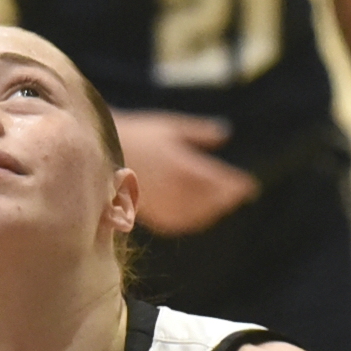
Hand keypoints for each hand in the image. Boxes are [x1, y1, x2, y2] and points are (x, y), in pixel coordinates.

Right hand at [114, 112, 258, 234]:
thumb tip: (226, 133)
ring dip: (214, 210)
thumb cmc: (138, 136)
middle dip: (228, 198)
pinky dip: (195, 220)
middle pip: (213, 200)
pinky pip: (181, 223)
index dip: (238, 185)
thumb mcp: (170, 127)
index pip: (220, 180)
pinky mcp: (153, 215)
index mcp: (183, 164)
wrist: (101, 155)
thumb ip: (199, 132)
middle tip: (239, 194)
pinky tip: (200, 215)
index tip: (250, 186)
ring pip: (200, 214)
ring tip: (223, 204)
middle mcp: (177, 188)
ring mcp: (165, 204)